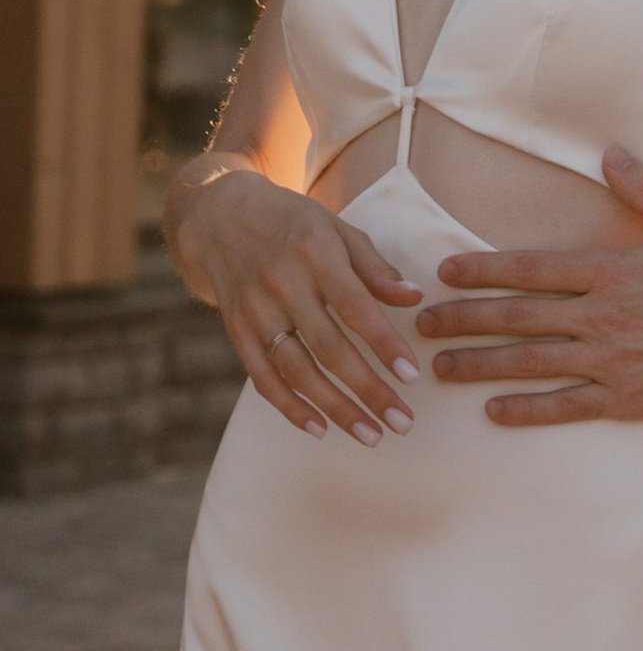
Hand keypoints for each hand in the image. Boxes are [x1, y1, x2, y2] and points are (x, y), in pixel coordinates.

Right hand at [170, 161, 421, 444]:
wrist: (221, 216)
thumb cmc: (294, 224)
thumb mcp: (338, 230)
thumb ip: (375, 267)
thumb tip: (414, 298)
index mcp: (315, 253)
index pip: (355, 307)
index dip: (384, 344)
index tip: (411, 376)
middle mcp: (282, 284)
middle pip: (329, 347)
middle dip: (367, 390)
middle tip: (401, 423)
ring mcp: (256, 310)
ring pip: (296, 370)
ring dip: (334, 407)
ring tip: (369, 434)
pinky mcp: (236, 330)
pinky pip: (262, 376)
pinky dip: (289, 405)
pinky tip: (318, 428)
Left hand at [414, 146, 642, 425]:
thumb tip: (610, 154)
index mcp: (614, 271)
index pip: (532, 268)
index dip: (483, 270)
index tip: (444, 272)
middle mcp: (601, 317)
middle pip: (517, 317)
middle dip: (464, 319)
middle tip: (422, 324)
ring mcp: (609, 362)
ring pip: (529, 363)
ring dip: (479, 365)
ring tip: (439, 368)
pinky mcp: (624, 399)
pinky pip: (564, 407)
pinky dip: (526, 411)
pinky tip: (493, 412)